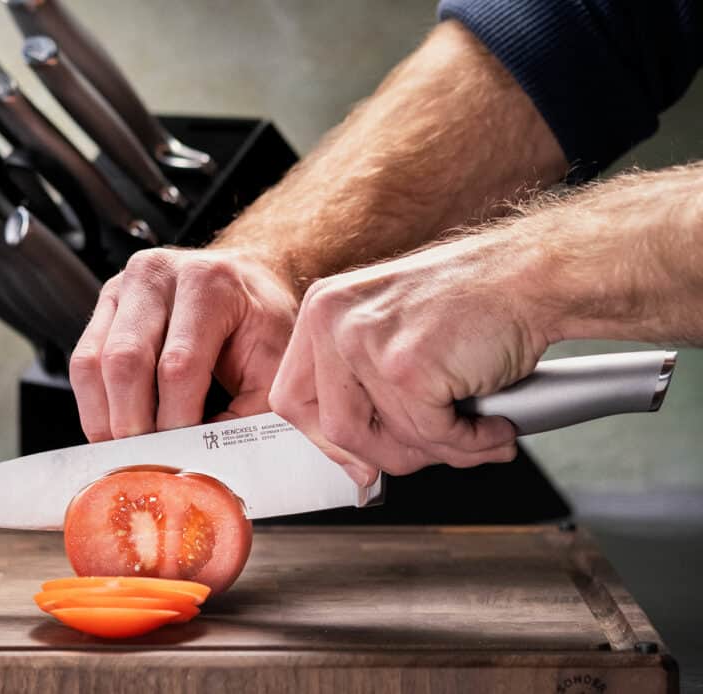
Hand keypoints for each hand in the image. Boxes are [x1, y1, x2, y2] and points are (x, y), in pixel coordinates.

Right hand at [70, 247, 298, 440]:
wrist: (245, 280)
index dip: (175, 421)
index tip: (181, 457)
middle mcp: (158, 274)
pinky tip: (114, 427)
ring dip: (104, 419)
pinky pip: (82, 360)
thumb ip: (247, 413)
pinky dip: (94, 403)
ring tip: (127, 452)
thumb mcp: (274, 365)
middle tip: (147, 464)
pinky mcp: (105, 303)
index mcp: (209, 283)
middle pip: (125, 361)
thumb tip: (205, 458)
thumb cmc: (261, 322)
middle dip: (132, 425)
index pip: (178, 364)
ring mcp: (124, 286)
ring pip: (92, 362)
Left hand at [269, 232, 549, 483]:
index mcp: (322, 310)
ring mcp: (366, 344)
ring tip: (475, 436)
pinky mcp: (407, 368)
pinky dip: (471, 444)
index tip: (358, 458)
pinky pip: (431, 436)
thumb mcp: (393, 329)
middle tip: (430, 450)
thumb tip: (356, 465)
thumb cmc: (474, 302)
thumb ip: (364, 388)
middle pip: (332, 429)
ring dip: (438, 451)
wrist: (533, 275)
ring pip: (384, 440)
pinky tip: (494, 428)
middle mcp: (332, 322)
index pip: (291, 397)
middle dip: (386, 454)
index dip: (325, 440)